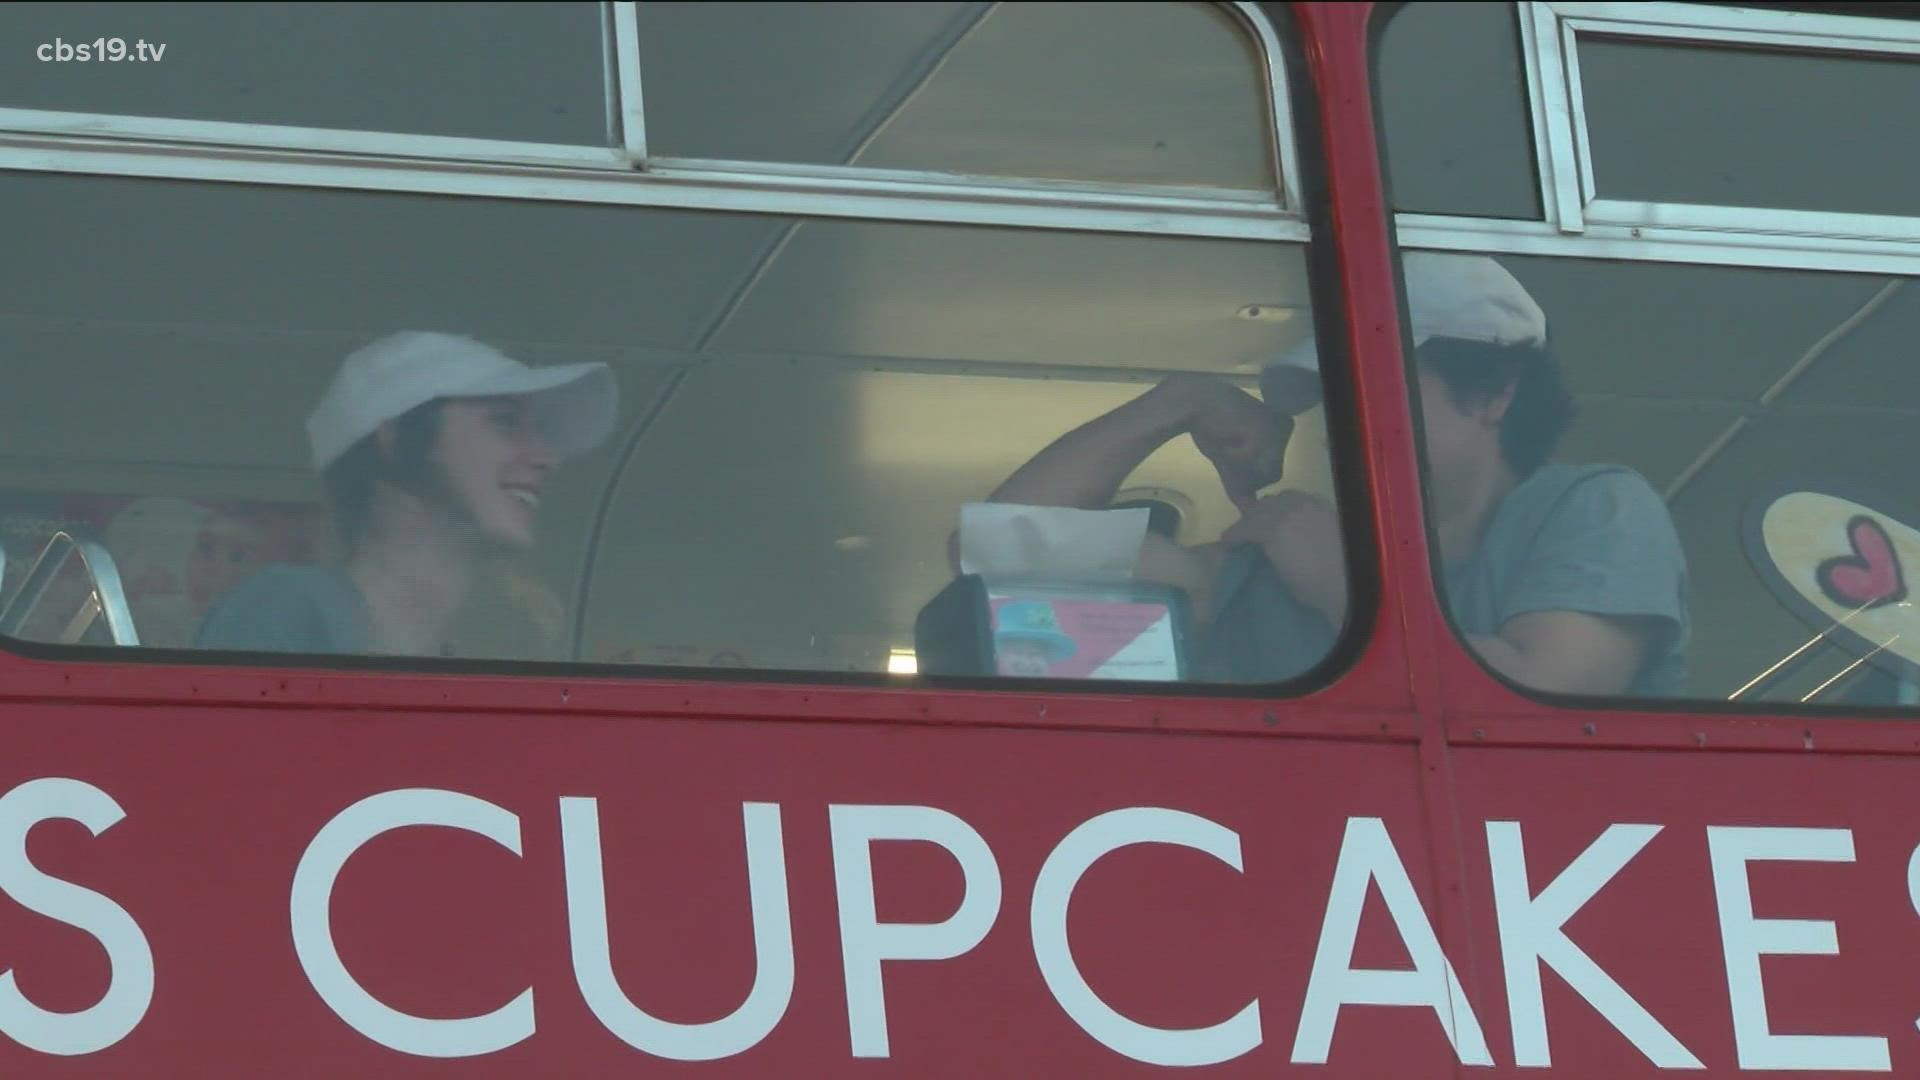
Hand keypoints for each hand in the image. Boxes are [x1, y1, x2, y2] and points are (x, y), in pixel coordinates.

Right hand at [1152, 374, 1291, 508]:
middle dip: (1244, 471)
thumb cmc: (1211, 428)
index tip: (1231, 447)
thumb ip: (1243, 485)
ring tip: (1227, 442)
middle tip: (1227, 447)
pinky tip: (1226, 437)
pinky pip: (1250, 464)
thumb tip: (1249, 512)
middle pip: (1271, 476)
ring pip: (1262, 473)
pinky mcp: (1265, 431)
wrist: (1194, 403)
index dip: (1248, 471)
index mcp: (1283, 431)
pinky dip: (1233, 457)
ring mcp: (1278, 430)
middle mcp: (1286, 428)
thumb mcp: (1231, 460)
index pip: (1272, 473)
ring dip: (1239, 465)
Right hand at [1220, 491, 1347, 623]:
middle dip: (1250, 518)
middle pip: (1261, 507)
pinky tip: (1291, 516)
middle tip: (1246, 532)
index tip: (1226, 542)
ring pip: (1281, 498)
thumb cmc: (1313, 588)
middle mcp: (1289, 510)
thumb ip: (1267, 551)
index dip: (1233, 534)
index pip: (1245, 526)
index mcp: (1273, 529)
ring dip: (1270, 508)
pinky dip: (1290, 505)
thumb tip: (1261, 546)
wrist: (1352, 585)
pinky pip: (1301, 499)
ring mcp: (1309, 506)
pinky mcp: (1326, 507)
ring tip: (1268, 521)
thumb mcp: (1281, 573)